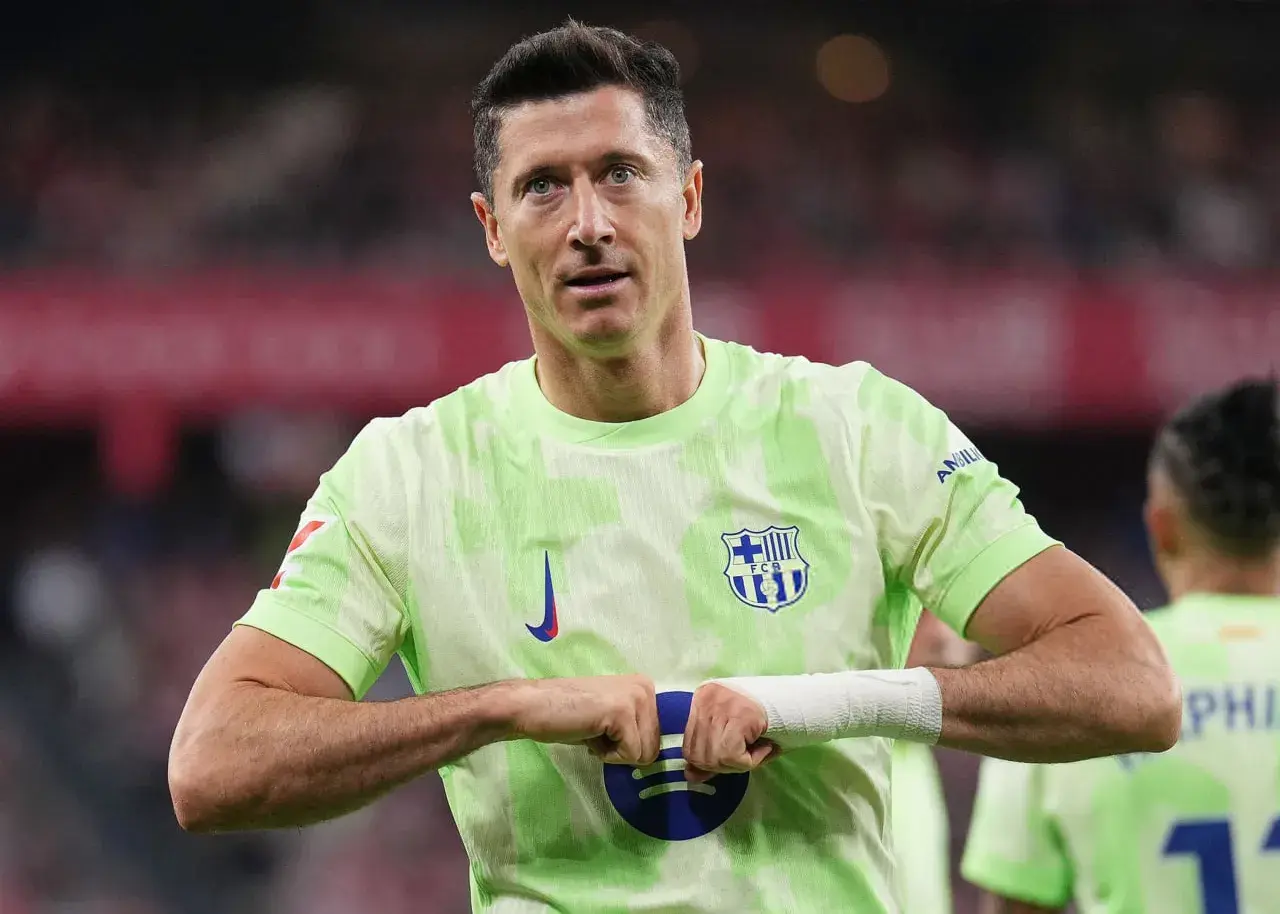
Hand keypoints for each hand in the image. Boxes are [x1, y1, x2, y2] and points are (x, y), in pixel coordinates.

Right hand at [505, 675, 659, 765]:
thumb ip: (634, 727)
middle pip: (653, 747)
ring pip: (644, 753)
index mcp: (644, 687)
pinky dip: (606, 755)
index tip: (604, 731)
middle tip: (596, 732)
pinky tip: (589, 735)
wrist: (534, 707)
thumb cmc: (568, 716)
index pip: (656, 737)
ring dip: (615, 753)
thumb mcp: (611, 718)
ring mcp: (635, 698)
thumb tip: (652, 756)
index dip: (628, 745)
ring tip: (592, 731)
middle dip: (622, 751)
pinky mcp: (622, 713)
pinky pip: (630, 755)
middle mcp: (645, 688)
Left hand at [682, 682, 779, 783]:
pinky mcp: (739, 716)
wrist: (795, 701)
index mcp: (701, 699)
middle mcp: (707, 700)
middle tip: (744, 757)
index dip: (705, 763)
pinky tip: (764, 748)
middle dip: (721, 765)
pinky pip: (732, 756)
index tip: (726, 760)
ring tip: (756, 752)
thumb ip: (709, 752)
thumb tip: (692, 776)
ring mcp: (721, 705)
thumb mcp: (729, 733)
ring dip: (737, 764)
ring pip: (716, 758)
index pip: (689, 747)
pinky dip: (749, 761)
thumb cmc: (762, 718)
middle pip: (699, 755)